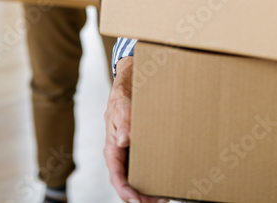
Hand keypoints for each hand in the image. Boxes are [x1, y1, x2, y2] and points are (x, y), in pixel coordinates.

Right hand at [104, 57, 166, 202]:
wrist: (130, 84)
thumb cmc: (123, 96)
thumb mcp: (122, 106)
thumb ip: (123, 122)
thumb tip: (123, 141)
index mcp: (112, 147)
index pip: (115, 174)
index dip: (125, 190)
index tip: (136, 200)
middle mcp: (120, 153)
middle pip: (126, 181)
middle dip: (139, 196)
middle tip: (157, 202)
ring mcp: (129, 152)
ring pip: (135, 177)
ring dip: (147, 190)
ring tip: (163, 198)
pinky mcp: (139, 148)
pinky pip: (144, 168)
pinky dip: (153, 178)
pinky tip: (164, 182)